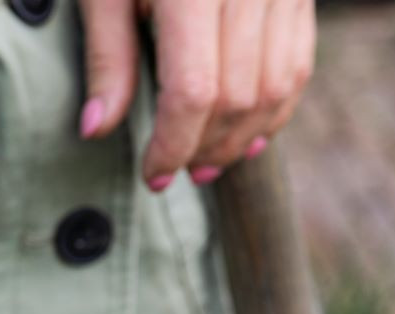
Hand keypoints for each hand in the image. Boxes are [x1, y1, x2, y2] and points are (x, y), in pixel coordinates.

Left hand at [77, 0, 314, 190]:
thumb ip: (106, 58)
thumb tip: (96, 129)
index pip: (193, 93)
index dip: (173, 144)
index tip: (152, 174)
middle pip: (238, 97)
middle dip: (206, 147)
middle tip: (176, 173)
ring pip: (276, 85)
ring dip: (244, 136)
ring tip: (210, 162)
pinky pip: (298, 59)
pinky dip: (277, 104)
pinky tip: (251, 131)